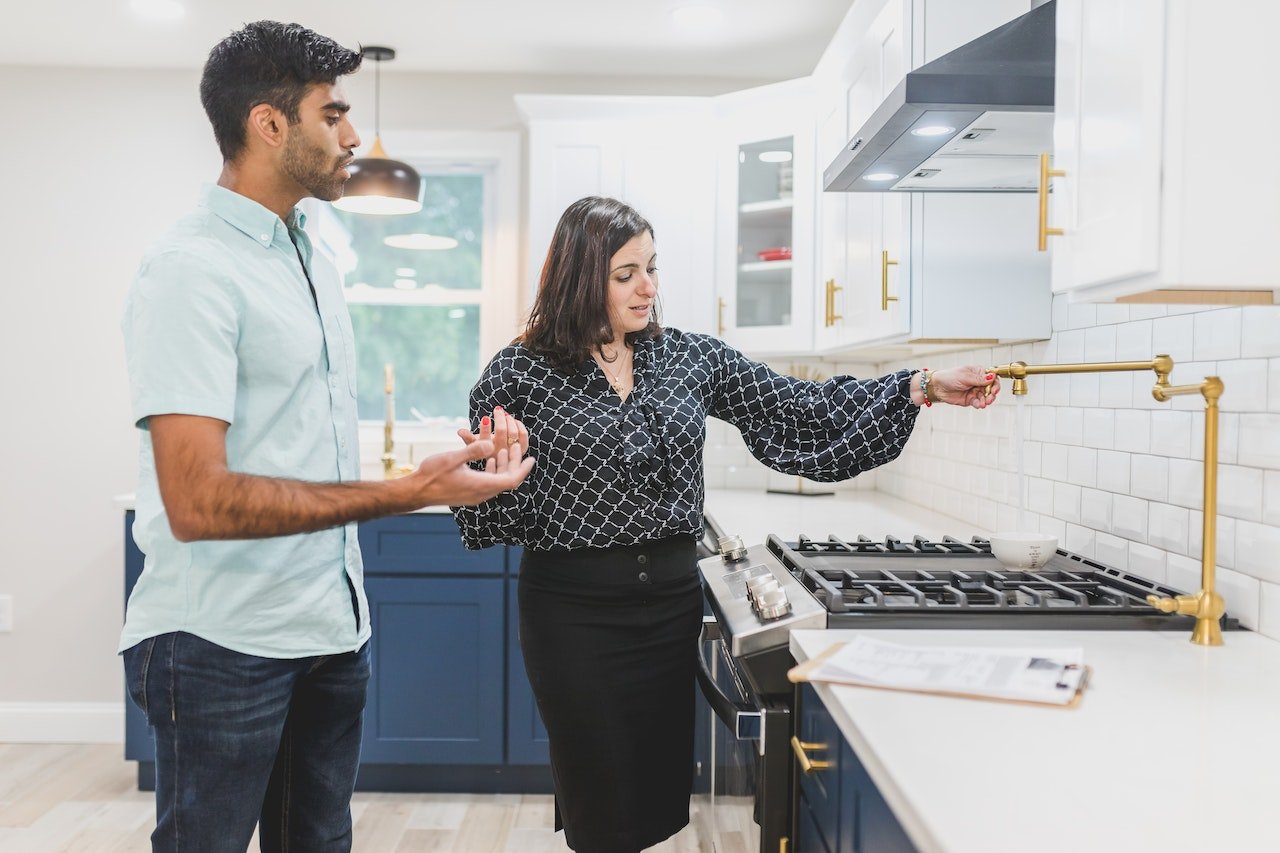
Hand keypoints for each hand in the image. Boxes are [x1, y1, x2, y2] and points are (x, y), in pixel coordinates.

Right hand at [403, 409, 533, 506]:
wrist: (416, 491)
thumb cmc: (432, 474)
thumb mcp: (453, 458)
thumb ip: (474, 450)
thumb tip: (491, 443)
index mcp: (482, 486)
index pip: (512, 480)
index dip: (523, 468)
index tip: (531, 458)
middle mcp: (481, 493)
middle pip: (506, 480)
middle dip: (514, 463)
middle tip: (517, 447)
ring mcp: (475, 495)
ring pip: (497, 480)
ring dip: (503, 465)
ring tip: (505, 448)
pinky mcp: (468, 494)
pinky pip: (488, 482)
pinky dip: (492, 470)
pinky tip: (489, 458)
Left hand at [915, 366, 1000, 409]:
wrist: (937, 387)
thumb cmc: (950, 377)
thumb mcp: (965, 376)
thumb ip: (979, 379)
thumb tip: (992, 376)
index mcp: (978, 373)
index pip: (992, 378)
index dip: (995, 384)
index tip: (994, 390)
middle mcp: (978, 382)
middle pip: (991, 389)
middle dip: (991, 395)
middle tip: (989, 399)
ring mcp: (975, 391)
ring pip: (985, 397)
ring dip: (986, 401)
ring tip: (983, 403)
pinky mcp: (970, 399)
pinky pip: (978, 402)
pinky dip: (979, 404)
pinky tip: (979, 405)